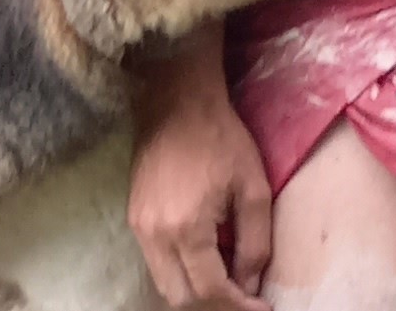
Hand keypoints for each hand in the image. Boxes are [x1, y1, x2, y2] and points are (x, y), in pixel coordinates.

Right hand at [127, 29, 271, 310]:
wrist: (177, 105)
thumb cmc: (222, 140)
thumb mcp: (253, 188)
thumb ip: (254, 241)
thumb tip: (251, 284)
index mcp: (186, 228)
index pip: (210, 289)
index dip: (238, 305)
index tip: (261, 308)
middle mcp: (155, 236)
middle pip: (182, 298)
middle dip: (215, 306)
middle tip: (246, 302)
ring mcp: (139, 230)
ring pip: (165, 286)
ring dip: (196, 295)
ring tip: (230, 288)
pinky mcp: (134, 221)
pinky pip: (156, 265)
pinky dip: (181, 276)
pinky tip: (206, 268)